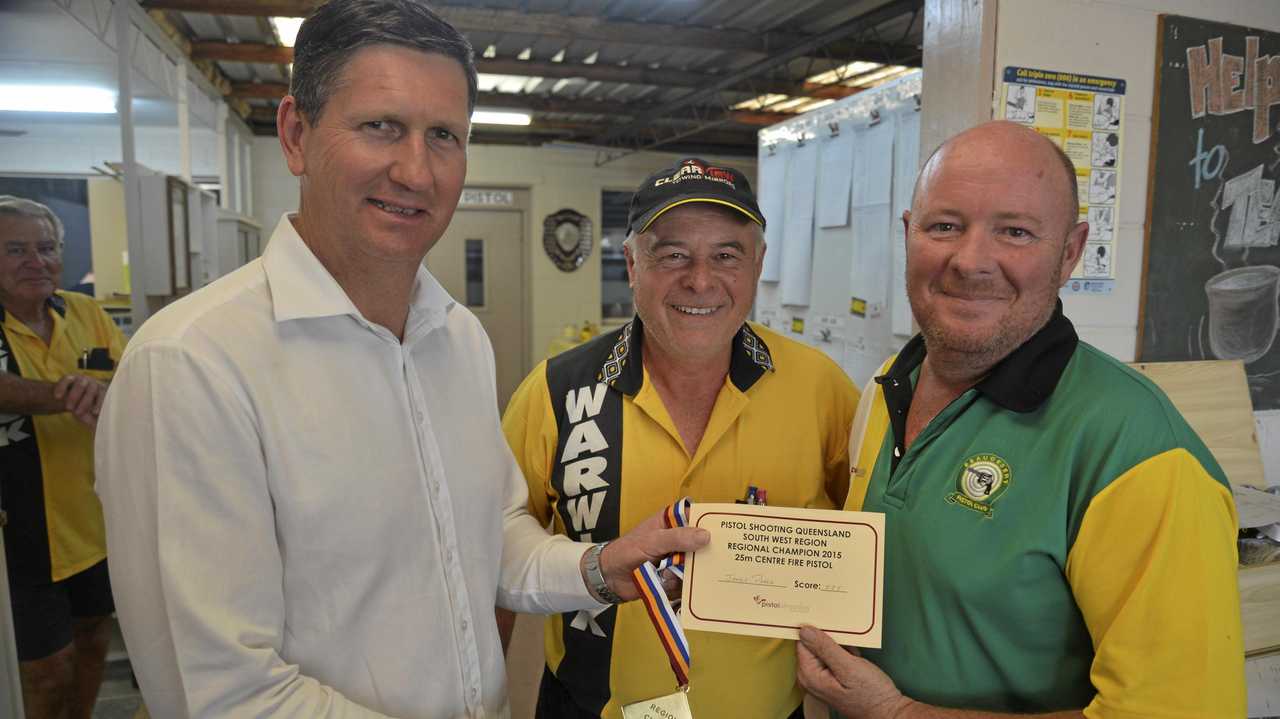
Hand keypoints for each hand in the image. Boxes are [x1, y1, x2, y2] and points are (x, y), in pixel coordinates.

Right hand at [54, 374, 107, 427]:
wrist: (71, 400)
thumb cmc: (86, 410)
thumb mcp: (92, 416)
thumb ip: (95, 419)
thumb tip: (100, 426)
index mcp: (103, 391)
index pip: (104, 395)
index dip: (100, 403)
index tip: (95, 412)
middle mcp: (94, 383)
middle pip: (92, 389)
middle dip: (85, 402)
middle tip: (77, 413)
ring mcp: (82, 379)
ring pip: (80, 384)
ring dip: (74, 396)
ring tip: (68, 408)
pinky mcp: (70, 378)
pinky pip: (66, 380)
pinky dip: (61, 388)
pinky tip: (58, 397)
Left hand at [590, 507, 708, 601]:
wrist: (609, 578)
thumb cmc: (627, 551)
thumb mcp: (652, 541)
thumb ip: (677, 538)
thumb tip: (706, 536)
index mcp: (673, 522)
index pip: (698, 518)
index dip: (713, 523)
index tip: (728, 532)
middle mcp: (679, 540)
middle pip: (703, 545)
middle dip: (706, 555)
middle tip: (709, 562)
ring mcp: (678, 560)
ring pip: (698, 566)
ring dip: (689, 573)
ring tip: (667, 574)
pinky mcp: (675, 578)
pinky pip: (688, 583)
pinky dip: (681, 587)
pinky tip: (665, 584)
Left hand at [796, 625, 912, 718]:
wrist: (887, 711)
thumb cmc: (870, 694)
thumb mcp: (849, 667)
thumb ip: (825, 648)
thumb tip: (805, 631)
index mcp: (809, 675)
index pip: (802, 642)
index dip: (817, 632)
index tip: (830, 627)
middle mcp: (810, 678)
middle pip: (812, 645)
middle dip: (830, 640)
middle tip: (848, 648)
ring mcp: (820, 679)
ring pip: (824, 649)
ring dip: (839, 647)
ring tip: (854, 658)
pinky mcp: (830, 678)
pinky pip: (832, 657)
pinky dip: (843, 654)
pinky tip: (855, 661)